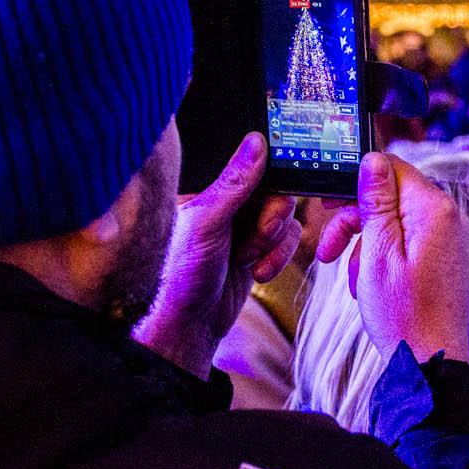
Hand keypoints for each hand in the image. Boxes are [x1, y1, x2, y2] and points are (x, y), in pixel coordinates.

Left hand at [134, 133, 298, 378]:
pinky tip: (256, 271)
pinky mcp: (258, 251)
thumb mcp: (206, 221)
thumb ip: (234, 183)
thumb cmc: (182, 272)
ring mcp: (245, 228)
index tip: (268, 195)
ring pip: (286, 218)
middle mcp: (229, 205)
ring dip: (273, 242)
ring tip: (247, 257)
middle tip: (256, 235)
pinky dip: (277, 258)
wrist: (190, 325)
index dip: (267, 181)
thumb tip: (256, 143)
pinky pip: (287, 241)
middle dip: (271, 218)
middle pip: (276, 192)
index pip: (252, 167)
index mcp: (210, 189)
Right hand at [317, 153, 468, 362]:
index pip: (392, 168)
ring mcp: (448, 240)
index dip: (356, 181)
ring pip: (394, 222)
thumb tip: (372, 159)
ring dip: (364, 245)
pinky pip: (405, 243)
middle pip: (391, 196)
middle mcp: (448, 219)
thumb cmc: (403, 314)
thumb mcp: (377, 253)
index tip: (327, 202)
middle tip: (328, 248)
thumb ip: (376, 202)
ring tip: (353, 279)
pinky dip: (381, 258)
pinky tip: (369, 285)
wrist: (430, 362)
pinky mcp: (443, 259)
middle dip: (355, 220)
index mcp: (434, 210)